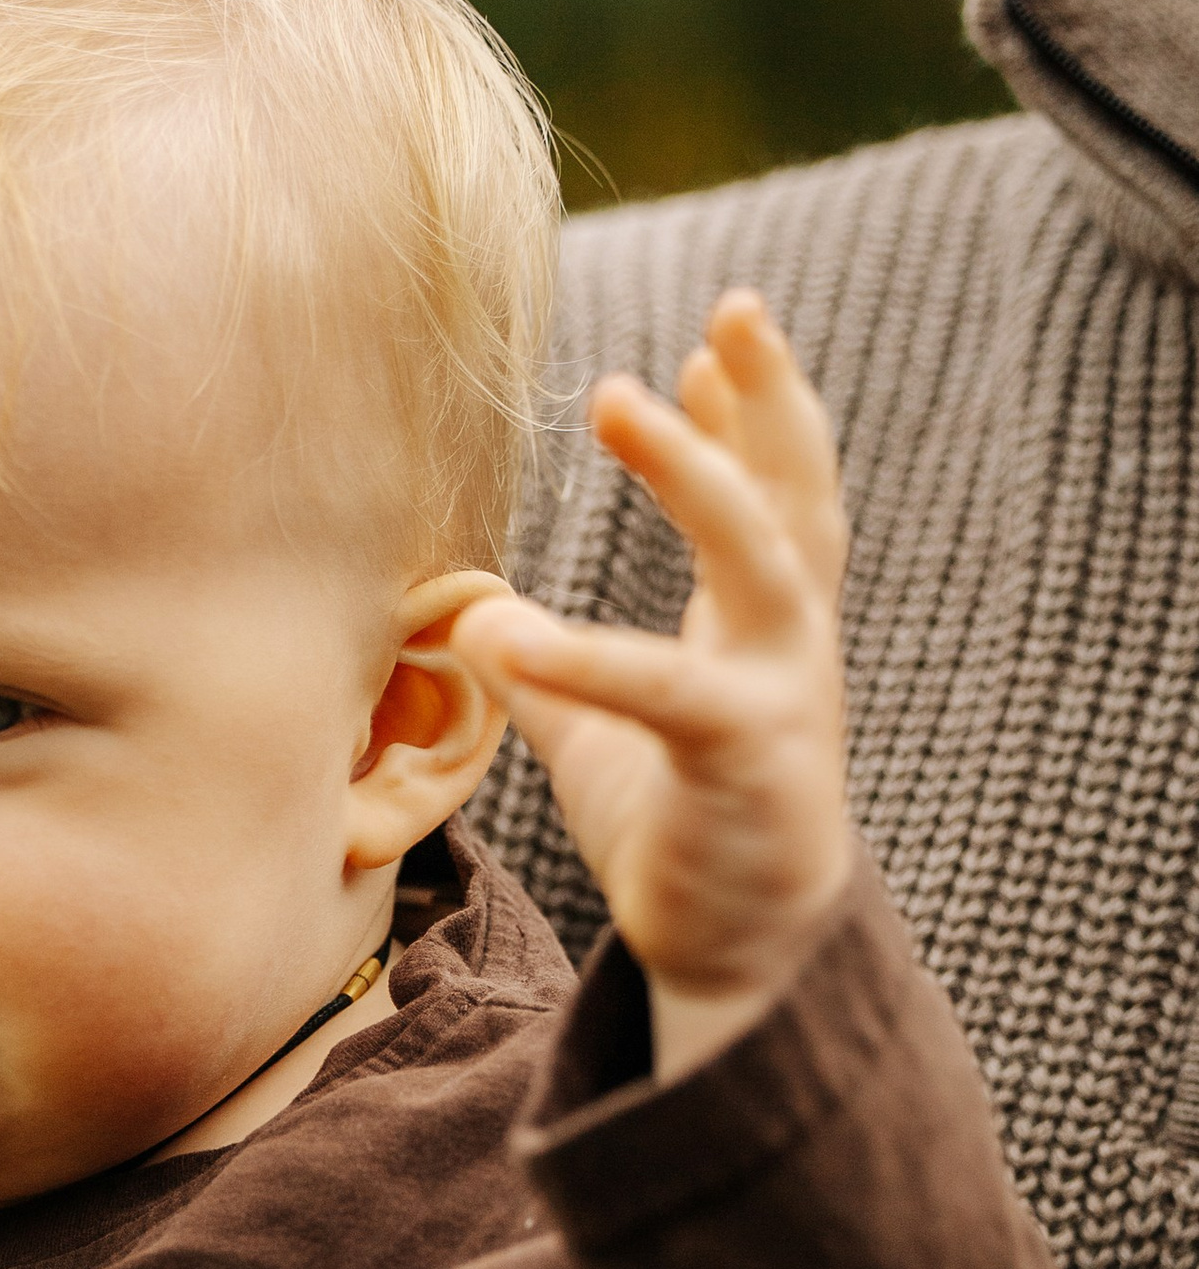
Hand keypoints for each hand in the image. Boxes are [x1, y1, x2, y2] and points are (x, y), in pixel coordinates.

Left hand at [450, 292, 851, 1081]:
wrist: (735, 959)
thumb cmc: (679, 836)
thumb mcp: (602, 738)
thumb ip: (549, 677)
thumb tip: (469, 621)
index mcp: (764, 635)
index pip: (773, 499)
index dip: (748, 419)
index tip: (709, 344)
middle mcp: (792, 650)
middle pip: (798, 496)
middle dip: (772, 399)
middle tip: (732, 309)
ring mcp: (783, 700)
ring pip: (762, 558)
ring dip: (697, 470)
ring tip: (620, 395)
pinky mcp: (744, 764)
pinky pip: (664, 694)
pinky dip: (582, 658)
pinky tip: (499, 631)